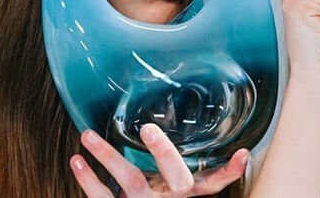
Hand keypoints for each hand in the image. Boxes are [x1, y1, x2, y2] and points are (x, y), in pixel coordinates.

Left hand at [70, 124, 247, 196]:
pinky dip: (87, 179)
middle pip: (175, 177)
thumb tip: (221, 135)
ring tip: (87, 135)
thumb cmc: (160, 195)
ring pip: (130, 181)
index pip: (215, 181)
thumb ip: (188, 164)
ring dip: (106, 156)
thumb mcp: (178, 182)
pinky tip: (77, 160)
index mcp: (188, 190)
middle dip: (163, 153)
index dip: (230, 170)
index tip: (242, 154)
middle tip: (149, 129)